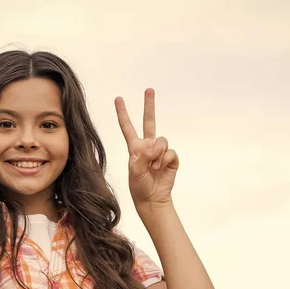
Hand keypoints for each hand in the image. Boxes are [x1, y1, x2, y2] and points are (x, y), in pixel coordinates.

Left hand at [115, 88, 178, 208]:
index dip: (123, 113)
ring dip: (158, 153)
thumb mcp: (135, 171)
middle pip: (149, 121)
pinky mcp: (171, 158)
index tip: (118, 99)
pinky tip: (162, 168)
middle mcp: (148, 146)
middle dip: (149, 105)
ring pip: (162, 140)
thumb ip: (143, 156)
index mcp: (135, 147)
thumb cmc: (139, 186)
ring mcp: (160, 151)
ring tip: (154, 166)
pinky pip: (170, 152)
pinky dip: (166, 160)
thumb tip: (156, 147)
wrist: (153, 198)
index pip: (128, 127)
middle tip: (149, 90)